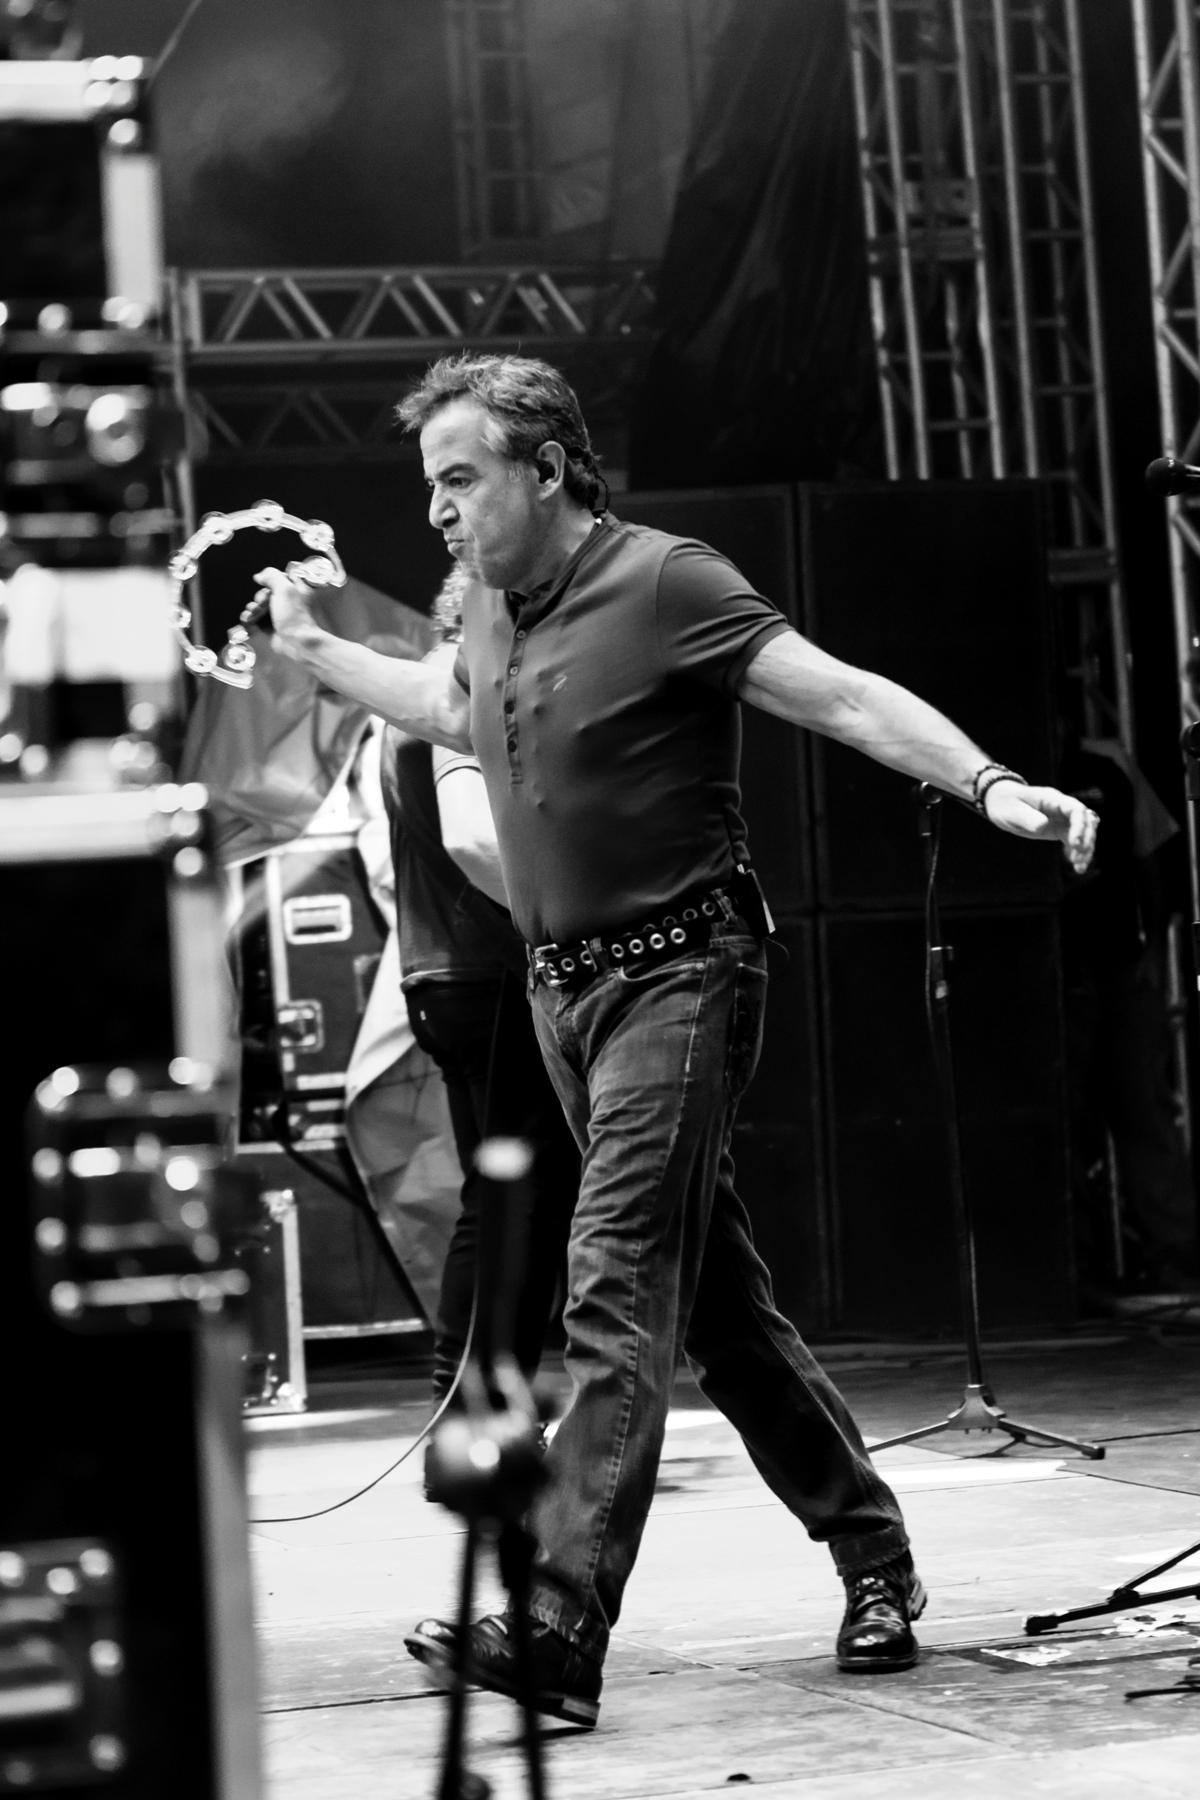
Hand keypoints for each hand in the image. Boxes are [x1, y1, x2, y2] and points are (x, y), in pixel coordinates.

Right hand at [254, 565, 326, 663]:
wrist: (297, 643)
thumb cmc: (294, 616)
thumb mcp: (285, 589)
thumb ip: (272, 576)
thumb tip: (259, 576)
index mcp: (297, 589)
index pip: (282, 577)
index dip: (271, 579)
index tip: (266, 585)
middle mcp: (289, 601)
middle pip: (267, 592)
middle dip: (259, 597)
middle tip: (261, 603)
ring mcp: (280, 615)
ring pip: (260, 606)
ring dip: (252, 607)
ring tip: (252, 612)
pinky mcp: (272, 627)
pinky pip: (257, 619)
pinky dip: (250, 618)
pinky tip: (247, 619)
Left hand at [983, 780, 1098, 873]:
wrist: (1000, 802)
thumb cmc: (1006, 803)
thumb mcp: (1012, 811)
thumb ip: (1027, 818)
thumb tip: (1043, 825)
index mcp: (1052, 799)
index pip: (1075, 809)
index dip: (1079, 825)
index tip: (1075, 844)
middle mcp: (1062, 808)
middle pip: (1086, 821)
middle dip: (1086, 839)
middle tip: (1078, 859)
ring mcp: (1062, 818)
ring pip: (1084, 832)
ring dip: (1086, 849)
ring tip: (1079, 868)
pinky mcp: (1059, 829)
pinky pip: (1075, 840)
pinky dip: (1078, 852)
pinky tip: (1077, 867)